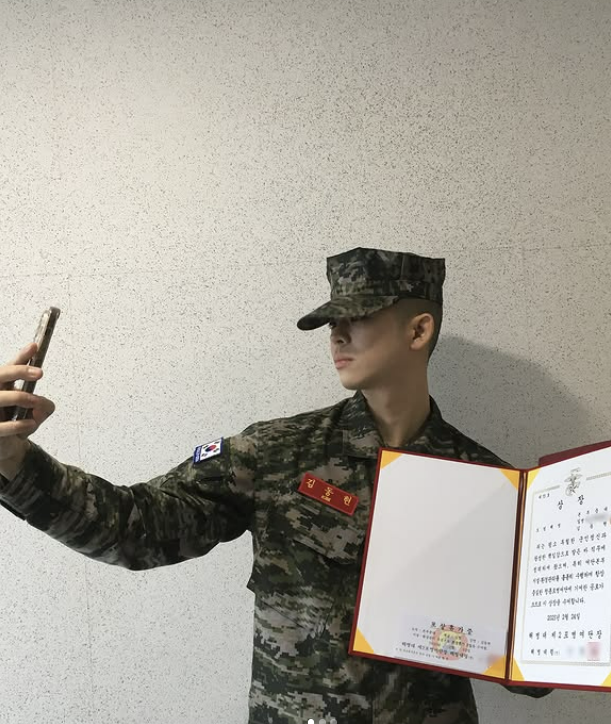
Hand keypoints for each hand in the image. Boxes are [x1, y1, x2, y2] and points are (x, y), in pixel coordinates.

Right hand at [0, 343, 54, 465]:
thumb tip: (42, 406)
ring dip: (21, 397)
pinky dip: (19, 424)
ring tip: (35, 402)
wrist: (6, 448)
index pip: (9, 368)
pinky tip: (31, 424)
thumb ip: (43, 407)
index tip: (34, 346)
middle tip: (40, 373)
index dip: (21, 356)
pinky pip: (1, 426)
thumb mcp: (36, 413)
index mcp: (2, 387)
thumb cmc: (17, 423)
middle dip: (19, 371)